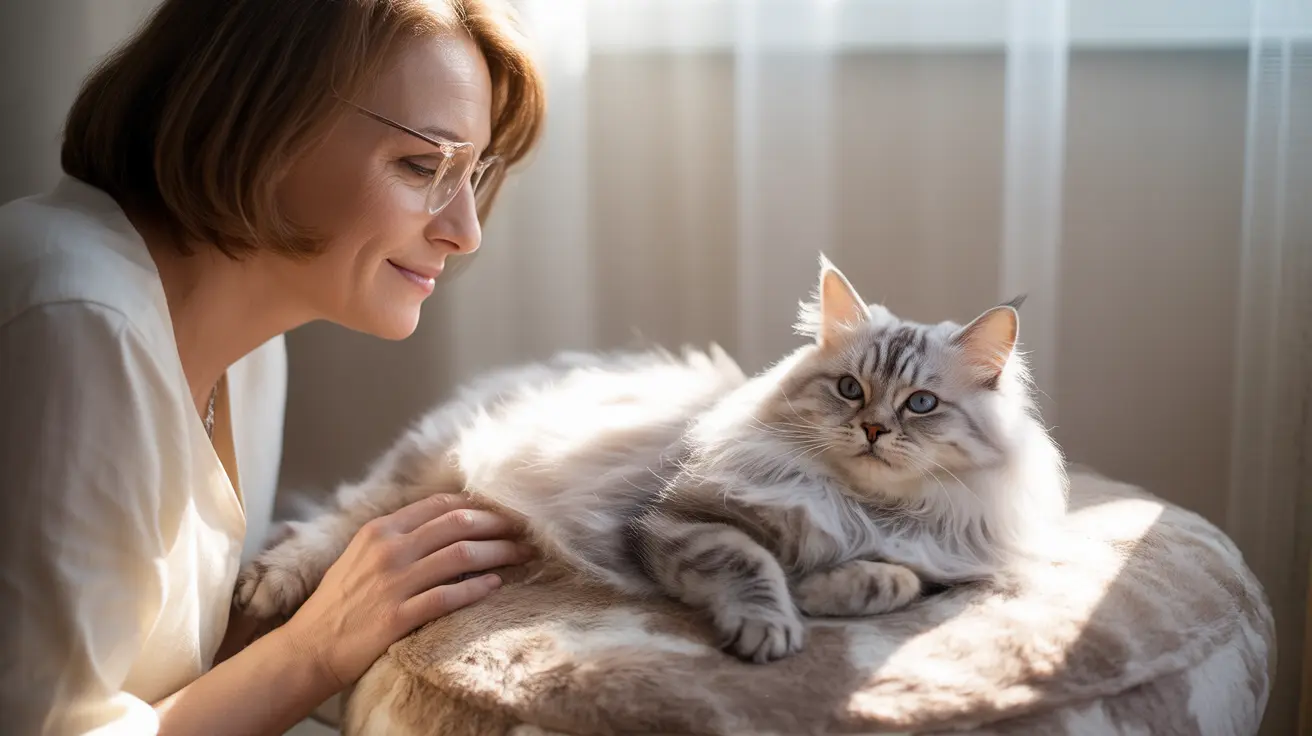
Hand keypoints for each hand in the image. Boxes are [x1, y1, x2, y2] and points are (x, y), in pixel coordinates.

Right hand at [279, 493, 532, 688]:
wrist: (308, 648)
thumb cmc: (339, 602)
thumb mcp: (361, 553)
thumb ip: (398, 535)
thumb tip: (443, 520)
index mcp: (380, 530)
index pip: (441, 505)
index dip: (479, 505)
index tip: (503, 510)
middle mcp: (389, 550)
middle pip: (459, 524)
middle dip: (499, 524)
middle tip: (525, 529)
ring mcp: (393, 584)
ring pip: (461, 556)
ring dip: (499, 553)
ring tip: (522, 554)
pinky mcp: (397, 618)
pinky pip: (448, 597)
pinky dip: (476, 589)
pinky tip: (495, 585)